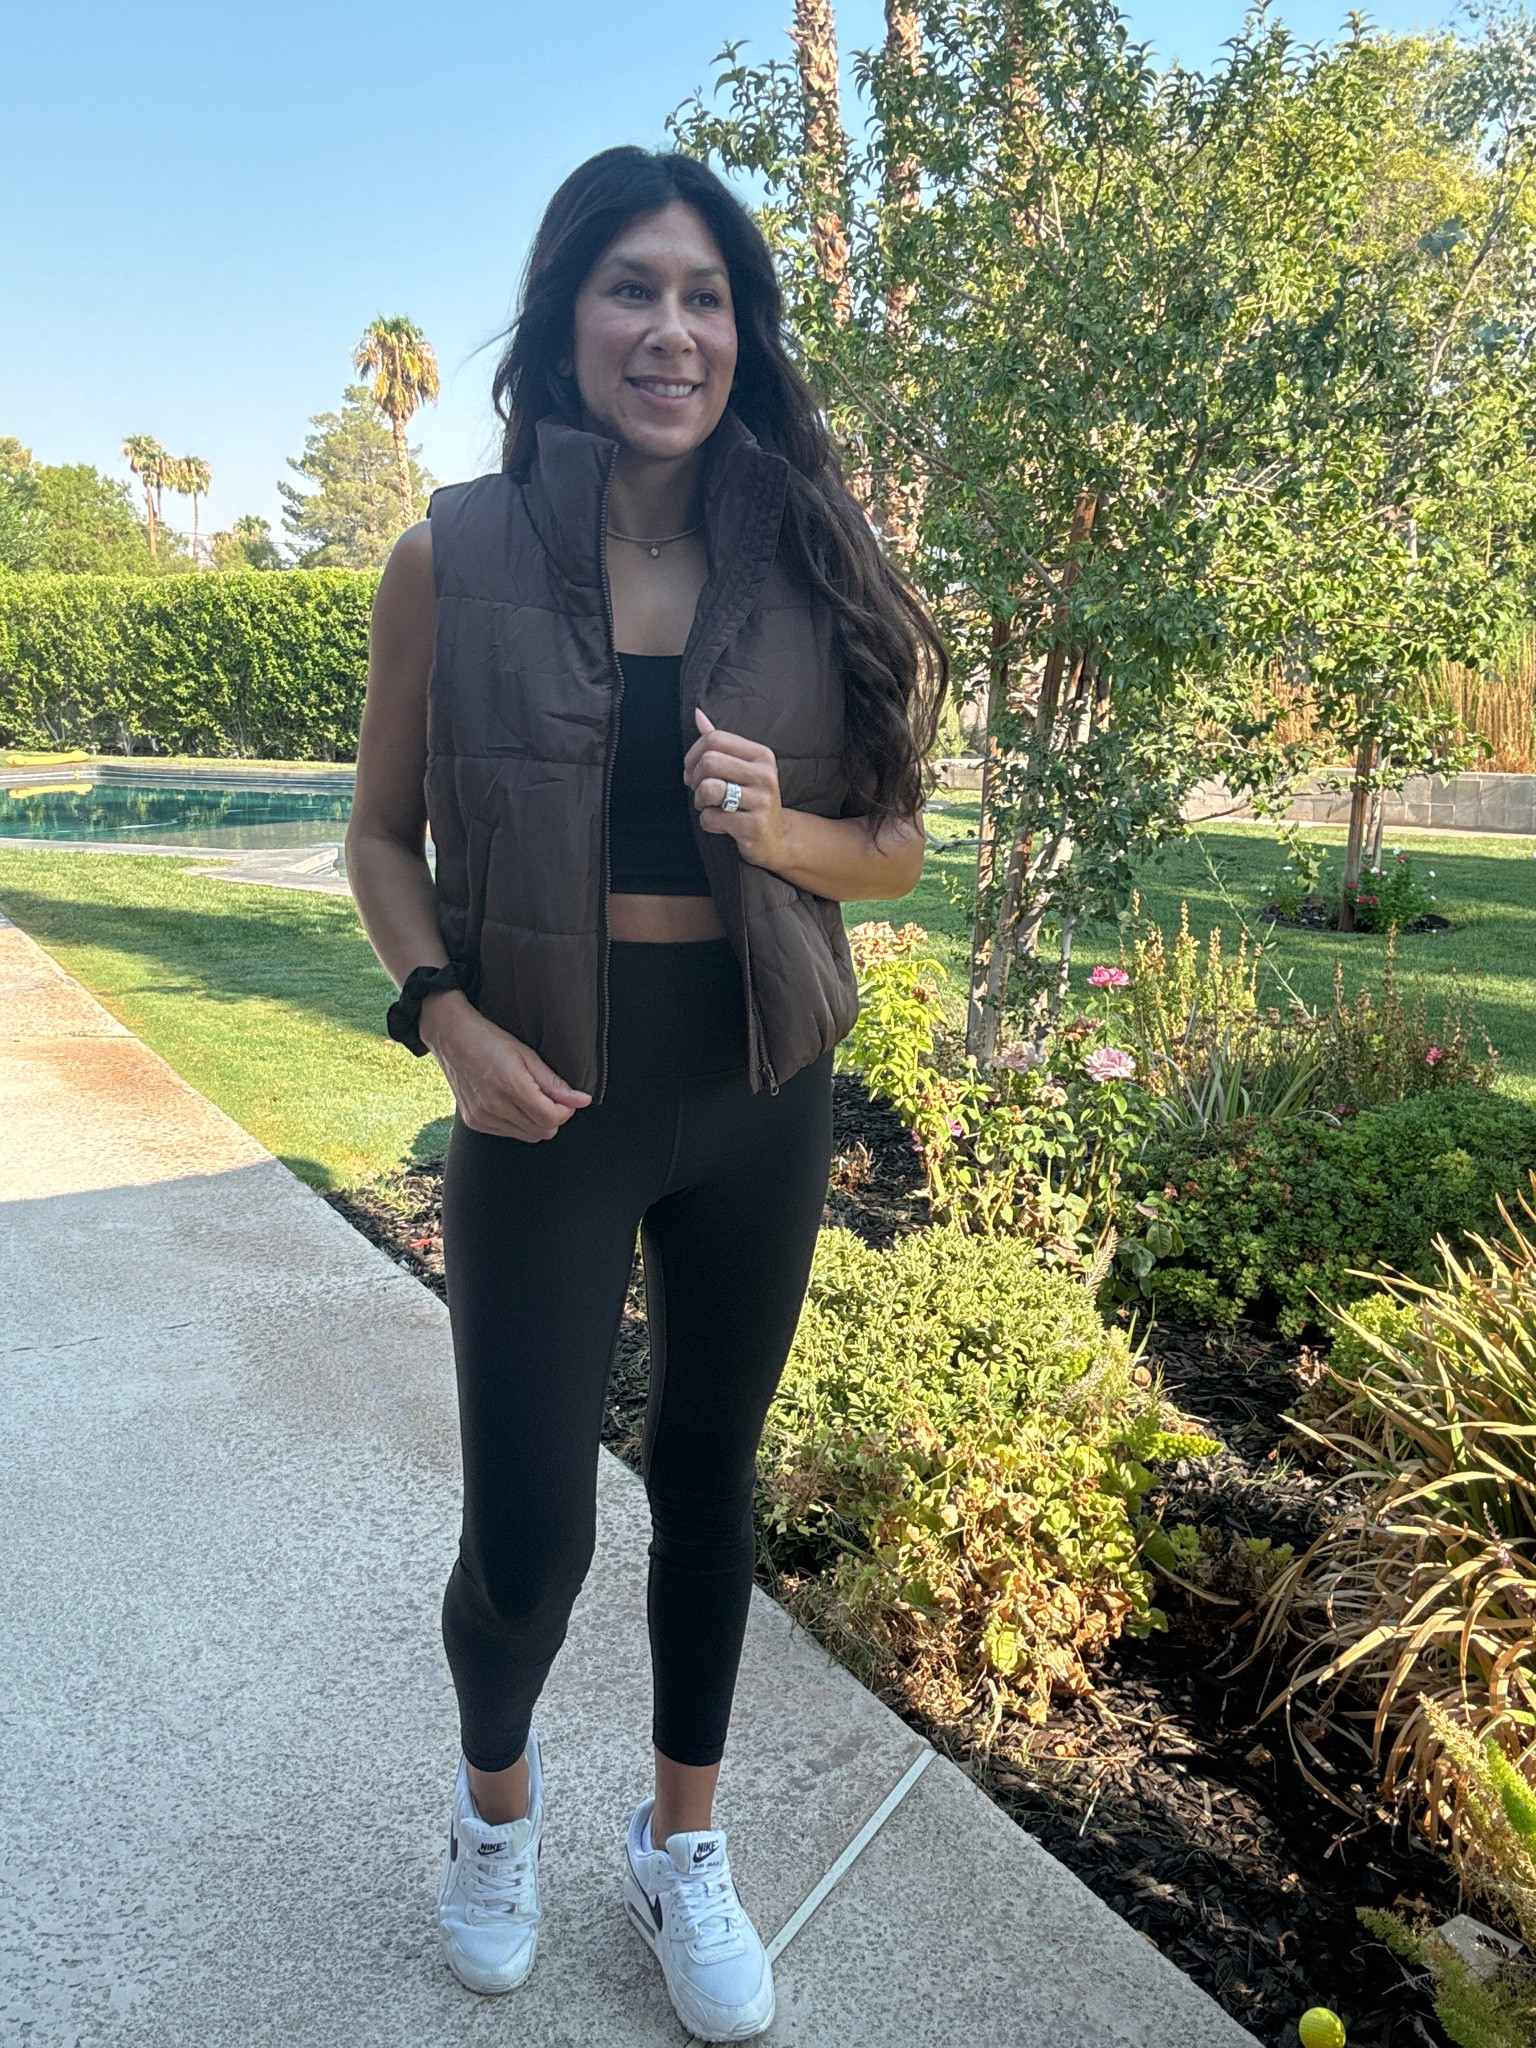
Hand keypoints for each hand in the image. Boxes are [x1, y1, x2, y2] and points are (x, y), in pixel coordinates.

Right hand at [420, 990, 590, 1141]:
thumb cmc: (489, 1040)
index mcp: (510, 1086)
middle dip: (552, 1117)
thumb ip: (554, 1082)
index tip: (566, 1099)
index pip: (551, 1118)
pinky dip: (517, 1123)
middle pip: (542, 1131)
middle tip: (548, 1096)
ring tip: (529, 1097)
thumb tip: (581, 1100)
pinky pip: (508, 1134)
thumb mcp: (526, 1054)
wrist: (451, 1037)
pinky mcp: (474, 1122)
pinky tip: (511, 1103)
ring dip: (535, 1122)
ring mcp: (482, 1117)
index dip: (566, 1110)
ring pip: (527, 1136)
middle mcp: (494, 1106)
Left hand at [683, 708, 788, 869]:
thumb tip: (697, 713)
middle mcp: (765, 775)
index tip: (692, 771)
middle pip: (709, 762)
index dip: (693, 755)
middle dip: (695, 779)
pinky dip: (708, 822)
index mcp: (761, 755)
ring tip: (710, 806)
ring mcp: (762, 801)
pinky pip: (712, 818)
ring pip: (709, 789)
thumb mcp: (741, 766)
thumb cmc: (751, 798)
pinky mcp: (754, 826)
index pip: (714, 739)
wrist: (776, 837)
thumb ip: (720, 741)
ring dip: (700, 801)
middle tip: (700, 792)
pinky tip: (721, 824)